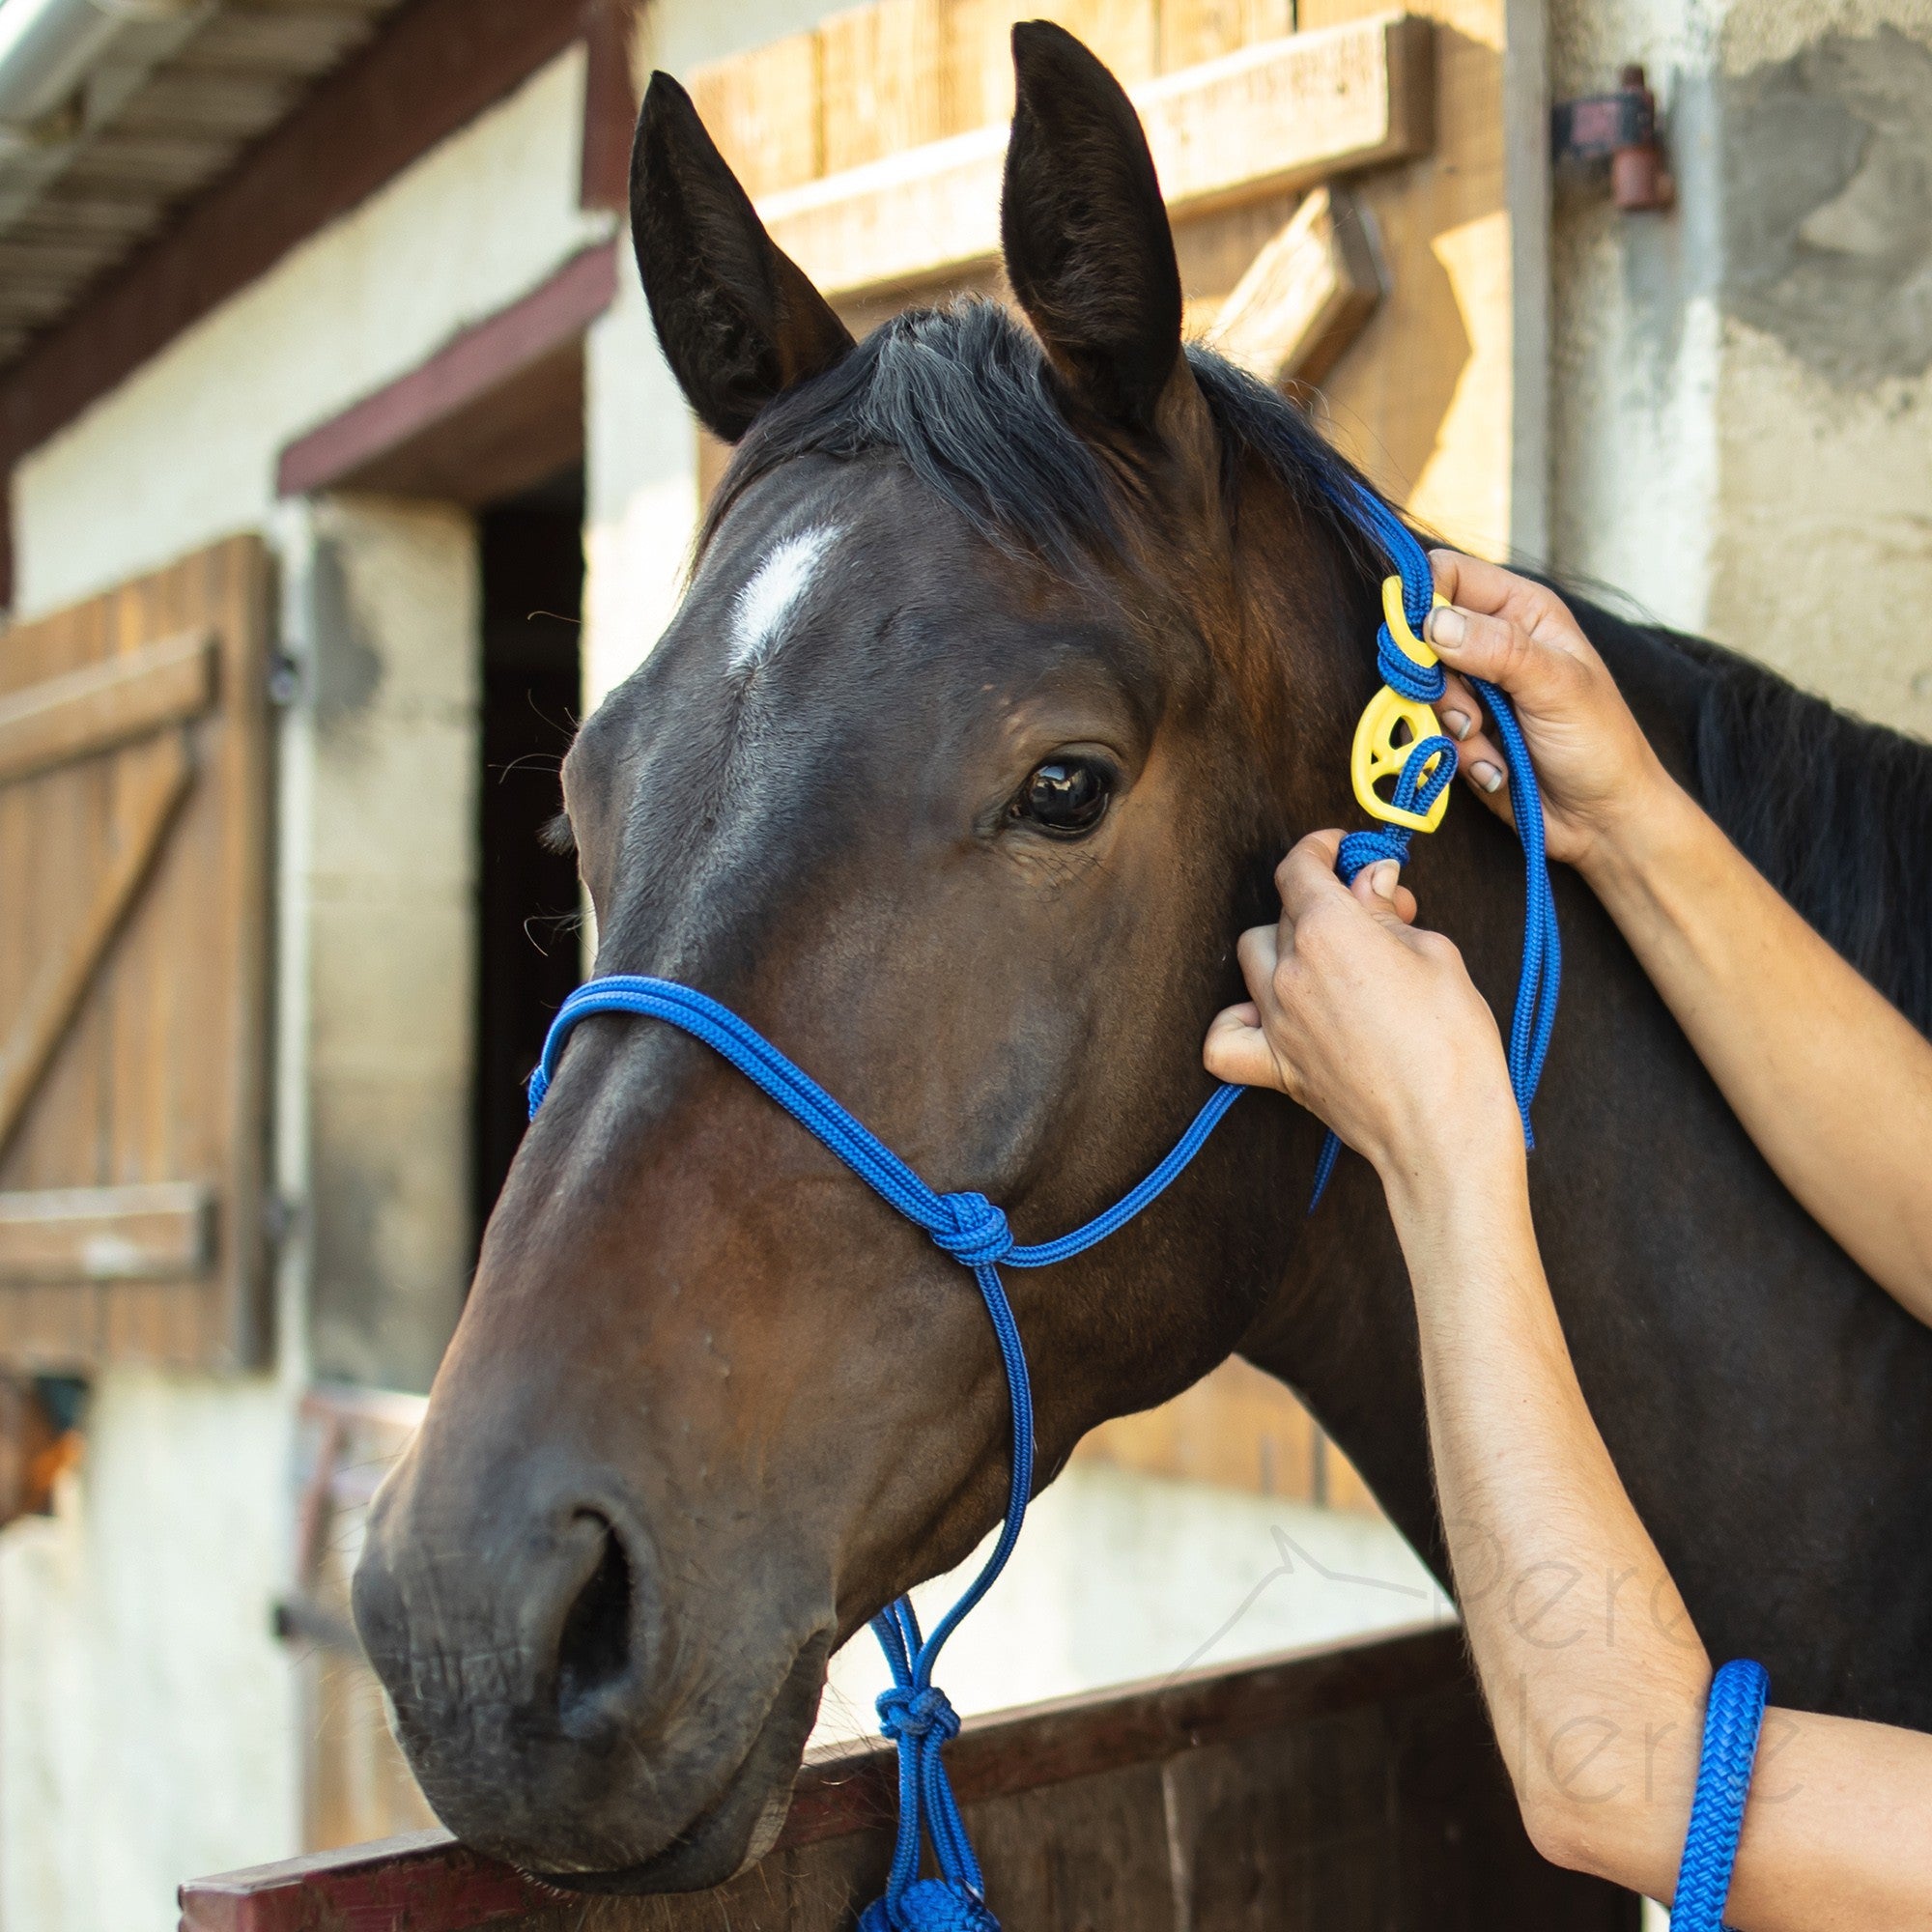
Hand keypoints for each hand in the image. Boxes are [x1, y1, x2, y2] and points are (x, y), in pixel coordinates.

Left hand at [1203, 832, 1520, 1183]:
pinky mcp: (1275, 1067)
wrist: (1445, 1130)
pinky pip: (1224, 1039)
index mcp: (1328, 930)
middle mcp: (1288, 972)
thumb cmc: (1455, 1043)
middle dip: (1327, 902)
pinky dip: (1236, 1020)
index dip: (1320, 849)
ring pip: (1254, 958)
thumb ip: (1387, 913)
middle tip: (1377, 917)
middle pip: (1286, 912)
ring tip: (1335, 963)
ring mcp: (1275, 1021)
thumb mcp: (1436, 953)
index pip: (1298, 867)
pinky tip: (1269, 1015)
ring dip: (1287, 947)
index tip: (1342, 851)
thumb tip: (1369, 881)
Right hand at [1424, 552, 1673, 871]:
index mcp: (1521, 611)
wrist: (1604, 819)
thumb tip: (1432, 622)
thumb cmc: (1601, 743)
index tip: (1418, 641)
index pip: (1449, 576)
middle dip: (1438, 682)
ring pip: (1423, 691)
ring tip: (1491, 745)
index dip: (1423, 600)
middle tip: (1471, 713)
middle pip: (1422, 638)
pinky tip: (1497, 769)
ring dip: (1452, 727)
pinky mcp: (1464, 732)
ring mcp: (1476, 689)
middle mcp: (1493, 642)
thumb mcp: (1557, 686)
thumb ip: (1497, 649)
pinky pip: (1431, 734)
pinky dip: (1458, 757)